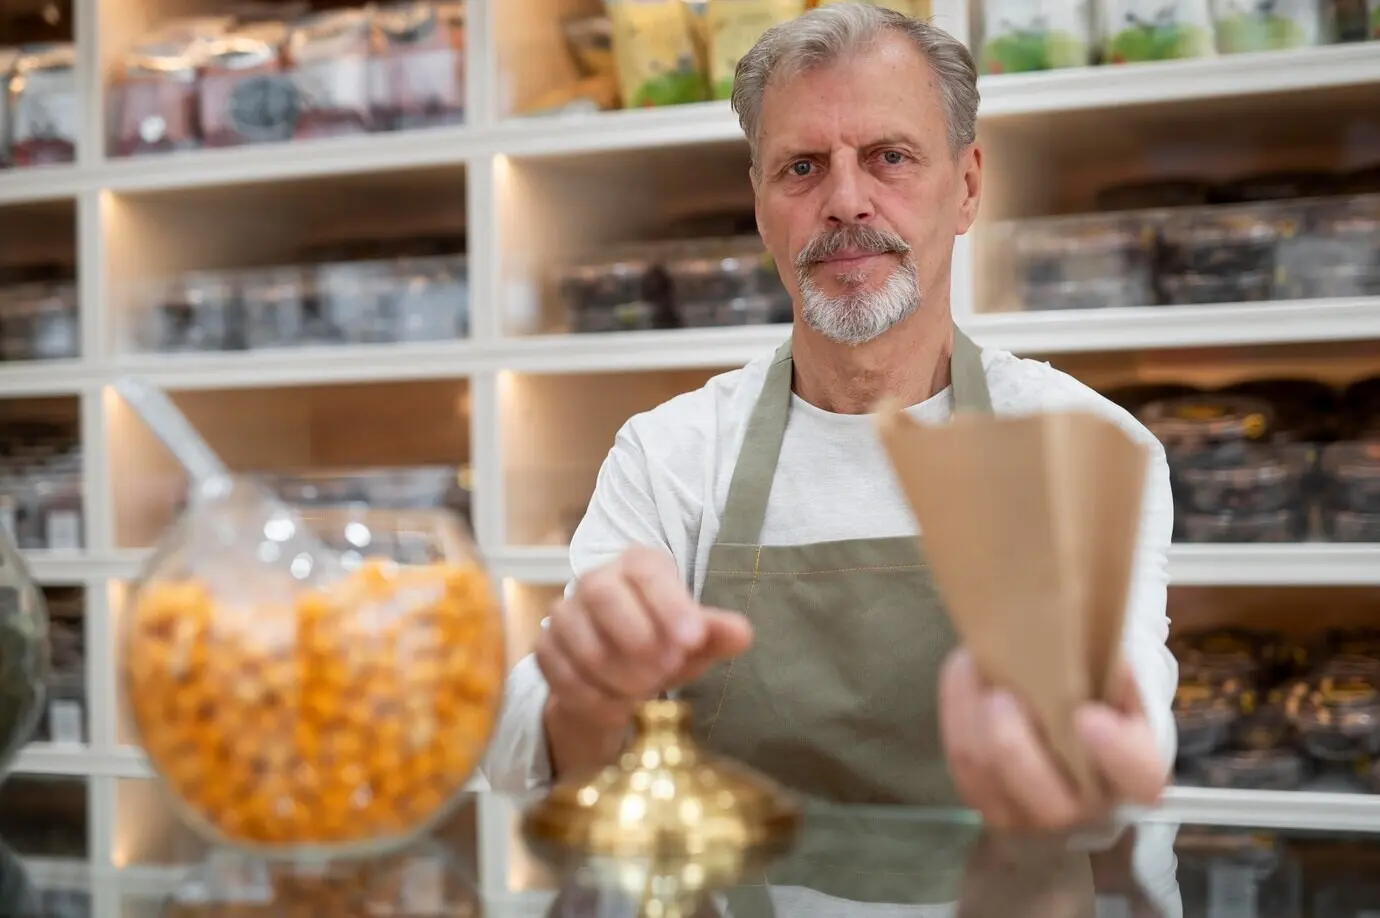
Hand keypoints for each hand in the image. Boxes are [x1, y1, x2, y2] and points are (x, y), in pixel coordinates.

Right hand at [536, 546, 753, 733]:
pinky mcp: (545, 647)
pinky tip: (617, 705)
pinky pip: (560, 671)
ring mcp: (564, 613)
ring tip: (645, 692)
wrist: (621, 675)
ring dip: (616, 673)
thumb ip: (717, 634)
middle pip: (602, 594)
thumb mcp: (695, 641)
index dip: (668, 604)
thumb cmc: (665, 644)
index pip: (648, 572)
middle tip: (665, 671)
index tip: (691, 640)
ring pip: (578, 637)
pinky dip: (592, 695)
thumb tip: (741, 633)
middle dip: (635, 638)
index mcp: (639, 565)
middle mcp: (596, 580)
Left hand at [939, 649, 1166, 830]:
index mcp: (1132, 773)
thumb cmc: (1096, 696)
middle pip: (1050, 801)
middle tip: (1001, 695)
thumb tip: (1110, 663)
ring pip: (991, 778)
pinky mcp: (988, 803)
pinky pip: (962, 764)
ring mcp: (1033, 816)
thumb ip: (1113, 671)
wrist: (1063, 720)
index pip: (1139, 777)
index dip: (1115, 753)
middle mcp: (1087, 806)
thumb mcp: (1116, 679)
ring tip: (974, 666)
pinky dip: (957, 713)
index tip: (1086, 716)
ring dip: (974, 718)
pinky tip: (963, 673)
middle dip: (1015, 745)